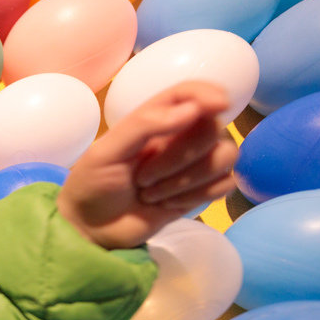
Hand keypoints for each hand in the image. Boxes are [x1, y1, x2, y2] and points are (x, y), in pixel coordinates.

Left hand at [56, 81, 238, 249]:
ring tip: (150, 194)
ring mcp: (194, 163)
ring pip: (225, 156)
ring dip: (187, 180)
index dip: (209, 93)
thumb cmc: (94, 183)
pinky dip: (197, 196)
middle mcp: (181, 135)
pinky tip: (167, 204)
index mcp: (156, 118)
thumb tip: (192, 109)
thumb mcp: (105, 152)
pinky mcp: (202, 190)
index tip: (218, 105)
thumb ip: (144, 125)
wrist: (92, 227)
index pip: (191, 93)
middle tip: (142, 179)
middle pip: (213, 128)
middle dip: (180, 157)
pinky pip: (226, 183)